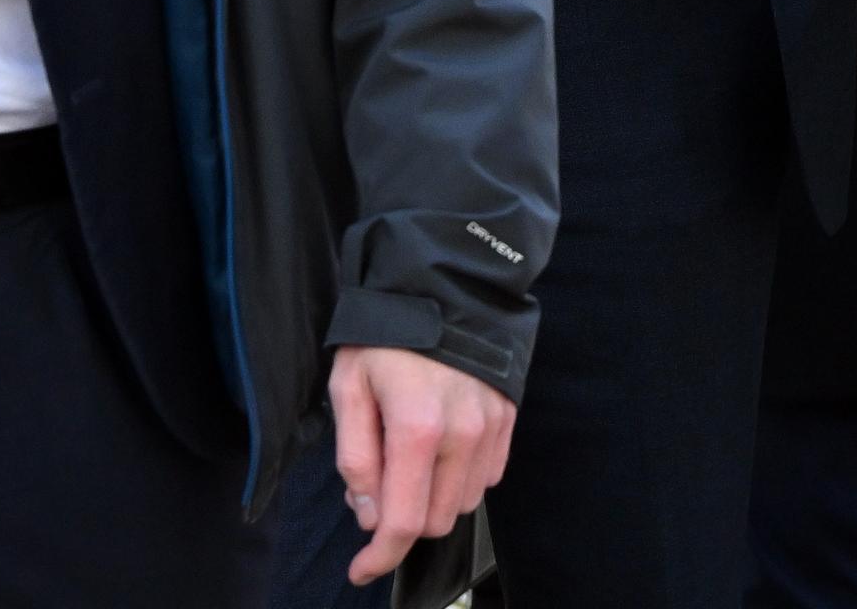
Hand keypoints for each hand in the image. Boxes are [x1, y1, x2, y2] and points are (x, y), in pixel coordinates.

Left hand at [329, 345, 516, 583]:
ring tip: (406, 457)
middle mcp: (463, 434)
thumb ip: (355, 457)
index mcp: (417, 428)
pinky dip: (458, 480)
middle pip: (436, 521)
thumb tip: (368, 513)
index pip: (404, 521)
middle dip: (401, 519)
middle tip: (376, 482)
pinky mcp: (507, 421)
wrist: (443, 287)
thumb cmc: (386, 336)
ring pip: (463, 504)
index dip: (380, 556)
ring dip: (431, 499)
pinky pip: (485, 478)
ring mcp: (491, 428)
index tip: (361, 568)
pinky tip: (437, 450)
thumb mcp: (349, 388)